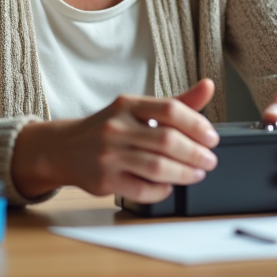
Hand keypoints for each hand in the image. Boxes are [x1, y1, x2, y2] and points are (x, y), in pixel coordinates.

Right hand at [12, 79, 219, 201]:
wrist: (64, 148)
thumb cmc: (109, 128)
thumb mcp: (137, 109)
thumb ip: (175, 103)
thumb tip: (209, 86)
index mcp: (128, 104)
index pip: (171, 110)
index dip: (197, 124)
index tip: (212, 138)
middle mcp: (116, 127)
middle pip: (167, 141)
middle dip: (195, 153)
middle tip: (209, 160)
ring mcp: (109, 155)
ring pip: (157, 167)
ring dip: (184, 173)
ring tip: (197, 173)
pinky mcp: (104, 180)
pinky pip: (142, 189)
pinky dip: (162, 190)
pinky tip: (170, 186)